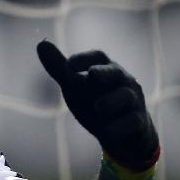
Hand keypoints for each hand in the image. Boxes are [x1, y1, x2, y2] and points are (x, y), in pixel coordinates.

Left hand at [37, 40, 158, 170]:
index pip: (97, 57)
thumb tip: (41, 44)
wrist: (124, 134)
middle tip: (93, 74)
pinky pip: (133, 122)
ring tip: (98, 107)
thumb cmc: (97, 102)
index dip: (83, 59)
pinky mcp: (138, 123)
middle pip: (115, 73)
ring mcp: (132, 102)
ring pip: (126, 97)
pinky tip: (108, 132)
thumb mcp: (76, 86)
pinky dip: (120, 126)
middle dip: (104, 73)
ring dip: (111, 101)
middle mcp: (122, 81)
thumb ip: (60, 68)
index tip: (68, 65)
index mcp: (105, 69)